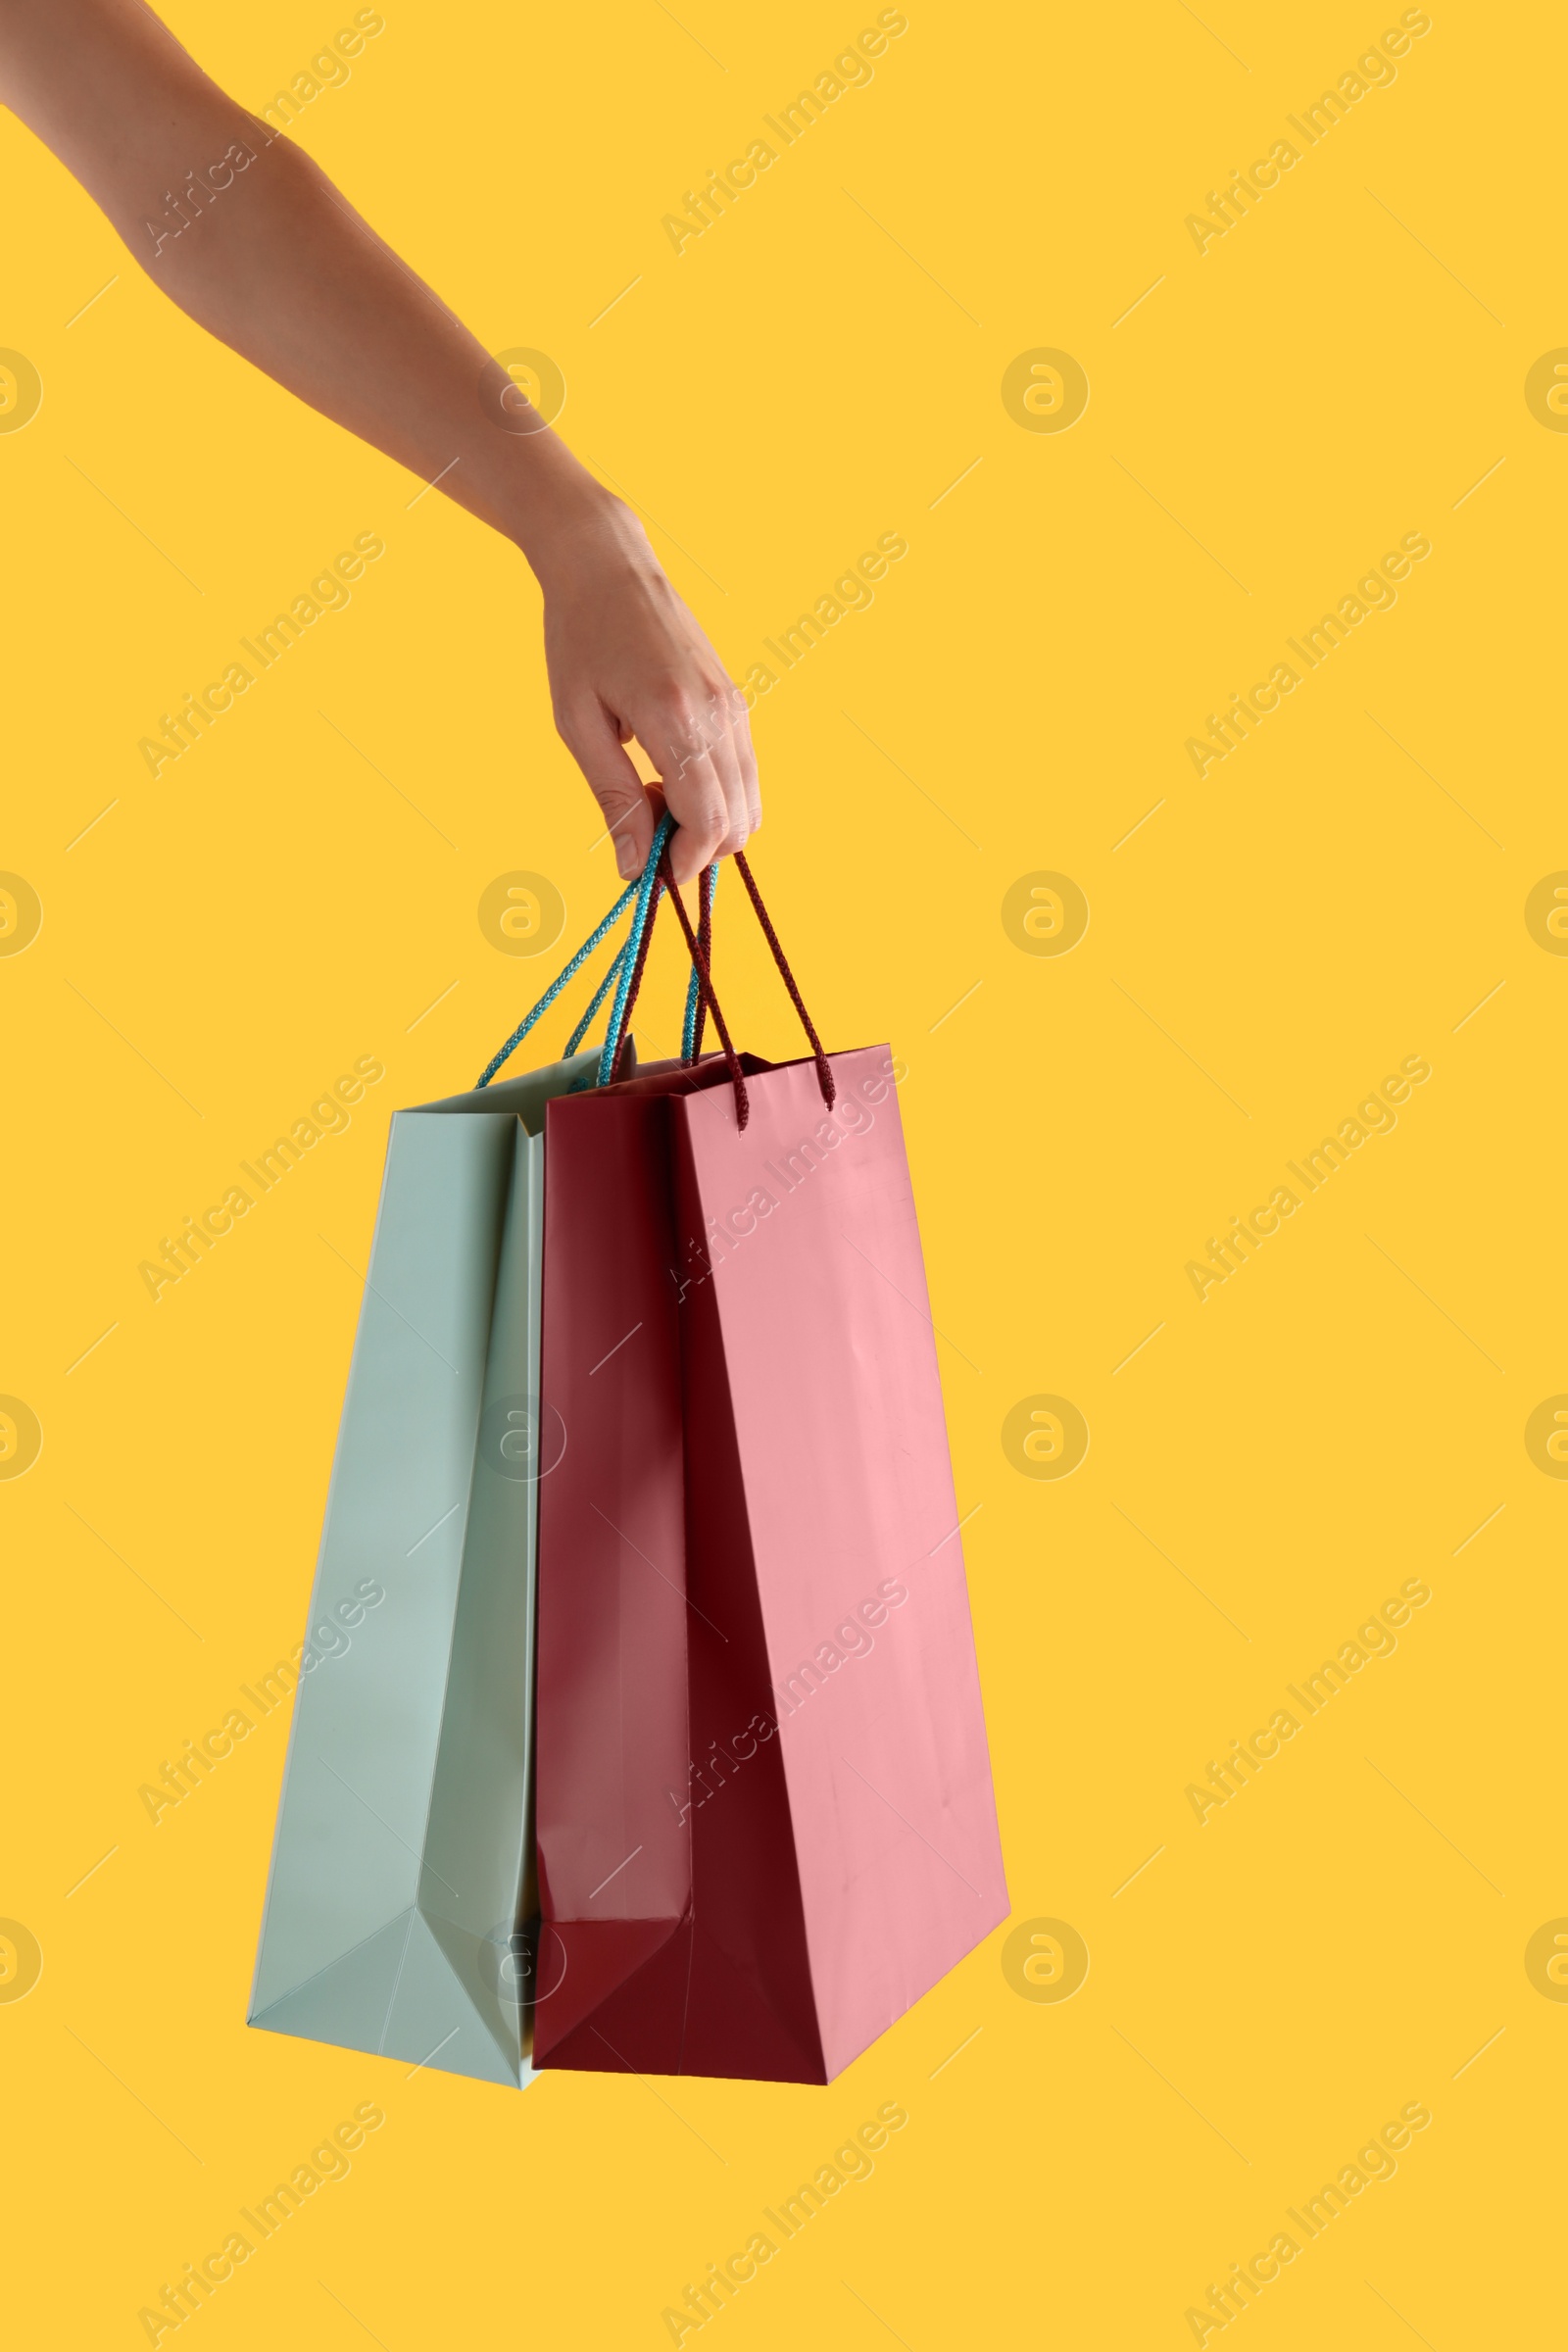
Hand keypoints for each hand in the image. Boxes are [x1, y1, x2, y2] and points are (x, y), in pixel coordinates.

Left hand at [535, 490, 759, 886]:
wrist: (609, 564)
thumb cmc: (579, 639)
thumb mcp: (577, 723)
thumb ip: (613, 798)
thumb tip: (633, 868)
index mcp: (675, 718)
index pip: (708, 821)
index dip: (684, 862)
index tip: (649, 871)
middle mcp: (719, 714)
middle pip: (739, 821)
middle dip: (697, 847)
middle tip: (643, 823)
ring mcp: (735, 706)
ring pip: (749, 802)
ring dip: (707, 822)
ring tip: (651, 792)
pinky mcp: (738, 701)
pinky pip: (744, 773)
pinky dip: (715, 794)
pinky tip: (668, 771)